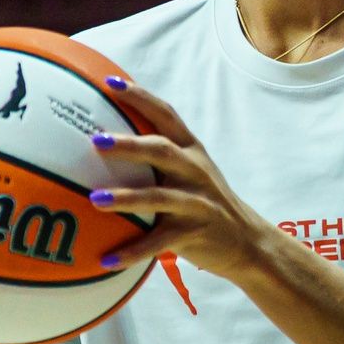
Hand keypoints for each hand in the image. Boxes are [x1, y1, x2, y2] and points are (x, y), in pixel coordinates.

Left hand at [88, 77, 272, 284]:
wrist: (249, 242)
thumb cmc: (205, 201)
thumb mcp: (190, 171)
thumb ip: (159, 155)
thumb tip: (104, 138)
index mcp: (191, 150)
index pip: (165, 115)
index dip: (140, 97)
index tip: (110, 82)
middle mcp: (195, 171)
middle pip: (161, 150)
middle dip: (129, 145)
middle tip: (95, 140)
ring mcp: (196, 203)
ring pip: (159, 197)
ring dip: (126, 198)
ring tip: (95, 199)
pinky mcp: (194, 234)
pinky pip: (159, 243)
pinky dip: (133, 251)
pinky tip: (107, 260)